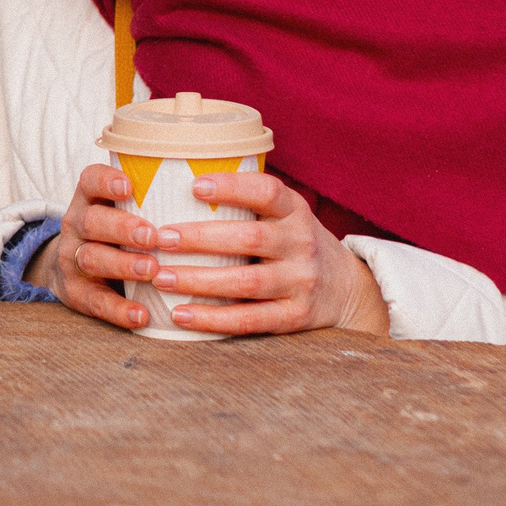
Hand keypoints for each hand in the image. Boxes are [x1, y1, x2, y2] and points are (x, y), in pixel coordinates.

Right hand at [26, 163, 163, 331]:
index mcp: (90, 199)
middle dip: (122, 227)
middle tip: (151, 236)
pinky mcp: (75, 292)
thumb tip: (212, 188)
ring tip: (152, 270)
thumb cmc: (114, 234)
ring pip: (92, 258)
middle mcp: (76, 225)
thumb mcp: (120, 210)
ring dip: (123, 264)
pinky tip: (141, 315)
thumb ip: (152, 199)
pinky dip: (118, 309)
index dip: (107, 181)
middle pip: (91, 221)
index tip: (129, 185)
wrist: (70, 270)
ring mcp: (71, 258)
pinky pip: (95, 301)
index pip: (91, 180)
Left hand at [137, 171, 388, 336]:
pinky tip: (180, 314)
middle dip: (199, 238)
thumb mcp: (285, 215)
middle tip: (160, 238)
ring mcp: (301, 282)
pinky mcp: (295, 317)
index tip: (194, 185)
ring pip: (245, 283)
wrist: (345, 289)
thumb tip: (176, 185)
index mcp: (295, 211)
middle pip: (249, 239)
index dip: (232, 187)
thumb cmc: (293, 243)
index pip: (267, 192)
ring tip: (160, 277)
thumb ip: (248, 203)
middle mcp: (301, 244)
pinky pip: (249, 320)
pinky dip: (212, 318)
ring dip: (198, 281)